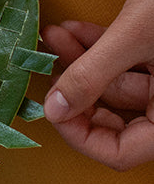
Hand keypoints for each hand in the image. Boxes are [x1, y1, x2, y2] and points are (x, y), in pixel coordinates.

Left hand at [42, 0, 153, 169]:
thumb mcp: (134, 37)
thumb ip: (92, 74)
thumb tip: (54, 109)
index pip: (120, 153)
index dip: (79, 135)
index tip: (51, 109)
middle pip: (113, 121)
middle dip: (74, 93)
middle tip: (49, 73)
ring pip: (114, 85)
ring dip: (80, 62)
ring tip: (53, 38)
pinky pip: (124, 63)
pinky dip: (97, 48)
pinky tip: (72, 30)